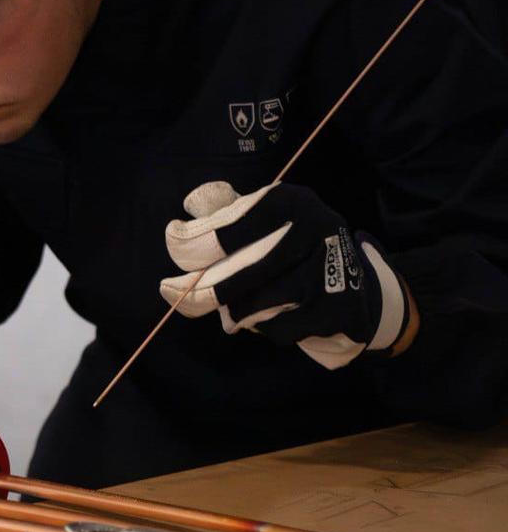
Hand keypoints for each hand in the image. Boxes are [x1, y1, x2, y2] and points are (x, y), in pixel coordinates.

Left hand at [159, 181, 412, 368]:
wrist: (361, 287)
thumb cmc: (293, 245)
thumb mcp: (265, 215)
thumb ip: (226, 210)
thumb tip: (190, 206)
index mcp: (290, 202)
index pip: (226, 228)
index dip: (190, 243)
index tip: (173, 248)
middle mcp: (312, 231)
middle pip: (235, 273)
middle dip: (196, 289)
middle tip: (170, 291)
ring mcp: (328, 274)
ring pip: (253, 306)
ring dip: (232, 311)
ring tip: (228, 308)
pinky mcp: (336, 311)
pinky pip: (277, 329)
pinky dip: (263, 328)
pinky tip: (267, 317)